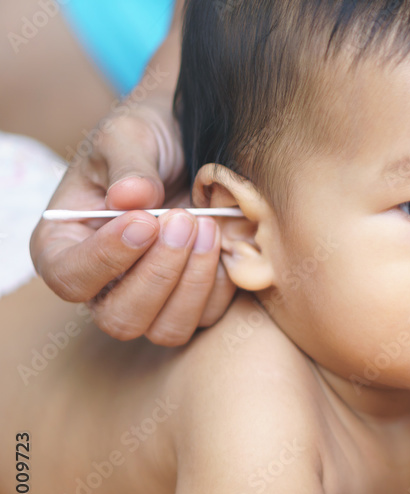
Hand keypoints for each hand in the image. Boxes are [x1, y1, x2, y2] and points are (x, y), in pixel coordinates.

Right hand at [29, 100, 235, 345]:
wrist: (195, 139)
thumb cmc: (148, 135)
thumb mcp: (129, 133)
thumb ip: (127, 163)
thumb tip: (131, 198)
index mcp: (65, 244)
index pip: (69, 277)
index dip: (105, 258)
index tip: (143, 221)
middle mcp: (104, 283)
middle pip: (121, 318)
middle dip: (158, 274)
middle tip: (184, 221)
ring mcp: (151, 298)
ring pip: (167, 329)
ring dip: (193, 284)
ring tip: (209, 226)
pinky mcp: (194, 300)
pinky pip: (208, 316)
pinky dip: (222, 283)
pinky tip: (227, 240)